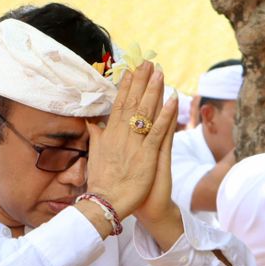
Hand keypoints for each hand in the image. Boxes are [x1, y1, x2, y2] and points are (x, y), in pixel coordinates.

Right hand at [85, 62, 178, 218]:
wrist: (105, 203)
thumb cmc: (102, 183)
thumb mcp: (95, 156)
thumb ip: (96, 137)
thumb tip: (91, 123)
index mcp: (109, 135)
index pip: (119, 105)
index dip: (126, 86)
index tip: (131, 70)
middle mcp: (120, 135)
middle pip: (132, 103)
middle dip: (140, 81)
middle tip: (148, 62)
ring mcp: (134, 144)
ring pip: (145, 112)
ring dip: (153, 91)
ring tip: (160, 72)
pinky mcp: (147, 155)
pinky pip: (158, 131)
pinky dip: (166, 115)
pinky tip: (172, 99)